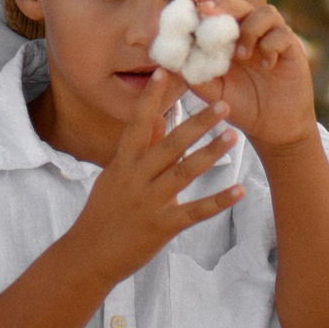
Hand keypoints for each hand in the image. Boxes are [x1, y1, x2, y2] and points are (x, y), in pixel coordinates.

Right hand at [65, 67, 242, 286]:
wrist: (89, 255)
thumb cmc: (104, 212)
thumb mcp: (116, 175)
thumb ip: (140, 148)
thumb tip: (158, 116)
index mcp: (123, 163)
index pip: (138, 123)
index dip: (151, 98)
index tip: (165, 72)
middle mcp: (136, 178)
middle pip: (170, 145)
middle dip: (197, 123)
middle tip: (223, 103)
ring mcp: (150, 203)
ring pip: (184, 173)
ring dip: (211, 153)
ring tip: (233, 135)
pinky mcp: (163, 227)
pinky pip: (195, 211)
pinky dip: (218, 201)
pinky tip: (239, 189)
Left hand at [188, 0, 318, 158]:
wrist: (274, 127)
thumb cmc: (241, 106)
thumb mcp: (214, 94)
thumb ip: (197, 77)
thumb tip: (175, 60)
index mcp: (228, 38)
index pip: (217, 11)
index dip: (204, 0)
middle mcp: (251, 32)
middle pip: (239, 5)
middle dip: (222, 4)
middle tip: (206, 10)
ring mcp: (272, 38)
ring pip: (265, 12)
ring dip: (250, 28)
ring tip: (242, 54)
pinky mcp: (291, 49)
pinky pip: (283, 34)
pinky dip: (271, 45)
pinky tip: (267, 65)